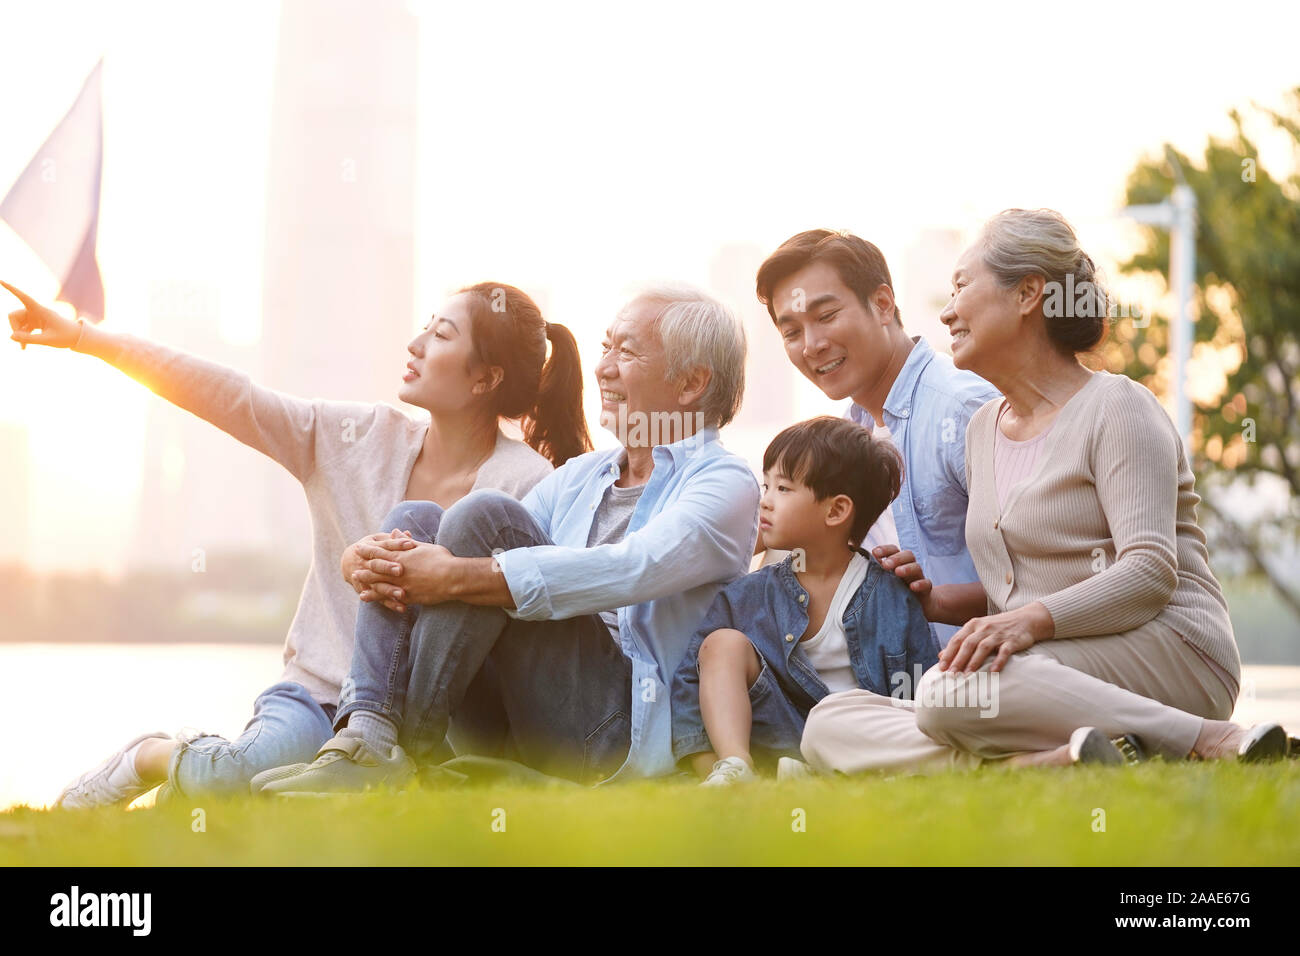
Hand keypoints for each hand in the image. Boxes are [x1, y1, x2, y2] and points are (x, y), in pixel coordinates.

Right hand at [4, 281, 81, 348]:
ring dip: (18, 334)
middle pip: (14, 315)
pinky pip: (22, 328)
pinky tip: (24, 347)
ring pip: (17, 322)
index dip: (11, 289)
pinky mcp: (35, 322)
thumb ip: (29, 339)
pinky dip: (22, 336)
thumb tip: (11, 337)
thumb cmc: (66, 336)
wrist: (77, 337)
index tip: (0, 280)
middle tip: (20, 341)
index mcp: (40, 310)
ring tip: (23, 346)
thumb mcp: (47, 340)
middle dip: (14, 328)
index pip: (23, 297)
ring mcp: (34, 316)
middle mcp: (35, 311)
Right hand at [343, 529, 415, 609]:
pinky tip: (402, 608)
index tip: (410, 544)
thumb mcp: (379, 541)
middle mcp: (365, 564)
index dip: (397, 544)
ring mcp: (364, 579)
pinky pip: (379, 599)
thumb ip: (393, 539)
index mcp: (370, 548)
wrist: (349, 561)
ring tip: (402, 594)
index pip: (384, 545)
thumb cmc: (372, 548)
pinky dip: (390, 604)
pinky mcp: (367, 591)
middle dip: (387, 568)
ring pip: (376, 585)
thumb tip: (407, 533)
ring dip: (388, 589)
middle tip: (400, 570)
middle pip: (377, 565)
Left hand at [352, 539, 457, 610]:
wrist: (452, 578)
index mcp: (402, 556)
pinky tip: (366, 597)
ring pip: (377, 582)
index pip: (380, 551)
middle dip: (363, 566)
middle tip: (352, 565)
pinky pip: (386, 597)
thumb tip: (397, 532)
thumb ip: (407, 542)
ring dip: (365, 581)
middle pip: (375, 567)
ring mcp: (400, 584)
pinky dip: (374, 596)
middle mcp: (397, 570)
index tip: (359, 548)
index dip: (368, 549)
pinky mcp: (406, 596)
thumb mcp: (423, 546)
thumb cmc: (441, 559)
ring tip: (355, 580)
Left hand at [872, 545, 940, 619]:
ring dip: (907, 568)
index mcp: (898, 563)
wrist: (920, 606)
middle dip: (896, 558)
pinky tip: (912, 587)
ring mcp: (918, 578)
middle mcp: (909, 567)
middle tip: (885, 565)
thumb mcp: (886, 581)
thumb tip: (861, 565)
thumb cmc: (897, 591)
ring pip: (917, 567)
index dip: (885, 549)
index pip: (894, 550)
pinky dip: (920, 584)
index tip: (874, 552)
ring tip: (897, 572)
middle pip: (908, 555)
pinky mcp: (926, 591)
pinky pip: (927, 584)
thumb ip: (877, 573)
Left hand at [938, 602, 1053, 673]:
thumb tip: (941, 655)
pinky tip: (993, 671)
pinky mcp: (1012, 640)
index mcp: (973, 625)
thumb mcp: (977, 630)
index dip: (948, 654)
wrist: (1025, 619)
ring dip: (974, 662)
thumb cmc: (997, 627)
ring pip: (983, 647)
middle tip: (951, 674)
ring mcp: (998, 634)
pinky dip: (999, 661)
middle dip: (958, 660)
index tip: (941, 668)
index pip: (957, 640)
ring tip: (967, 675)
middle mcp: (984, 628)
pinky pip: (1004, 651)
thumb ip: (960, 641)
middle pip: (968, 644)